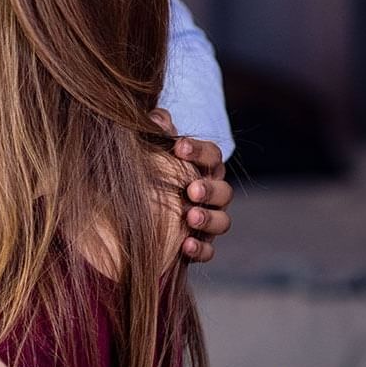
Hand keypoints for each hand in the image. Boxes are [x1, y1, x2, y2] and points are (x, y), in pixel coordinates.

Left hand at [152, 108, 231, 262]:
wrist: (141, 210)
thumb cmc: (153, 173)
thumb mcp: (153, 152)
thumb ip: (159, 133)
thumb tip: (157, 117)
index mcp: (204, 169)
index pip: (212, 156)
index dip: (199, 150)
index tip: (178, 147)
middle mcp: (212, 195)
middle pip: (224, 191)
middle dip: (209, 189)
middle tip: (192, 189)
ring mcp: (209, 221)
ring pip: (223, 222)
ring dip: (208, 218)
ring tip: (190, 216)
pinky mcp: (200, 244)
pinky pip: (208, 250)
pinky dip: (200, 248)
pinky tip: (185, 245)